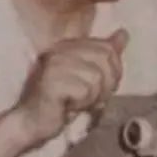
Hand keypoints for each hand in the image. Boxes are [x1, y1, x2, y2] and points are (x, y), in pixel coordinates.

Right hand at [14, 29, 128, 143]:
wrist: (32, 122)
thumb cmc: (61, 101)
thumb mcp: (87, 75)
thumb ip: (104, 54)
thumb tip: (124, 33)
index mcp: (67, 45)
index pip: (106, 48)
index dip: (113, 72)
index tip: (100, 89)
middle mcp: (59, 50)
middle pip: (104, 58)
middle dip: (106, 84)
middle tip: (91, 98)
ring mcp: (53, 65)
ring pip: (96, 76)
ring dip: (93, 97)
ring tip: (78, 102)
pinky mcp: (51, 82)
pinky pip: (85, 90)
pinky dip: (82, 103)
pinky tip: (70, 106)